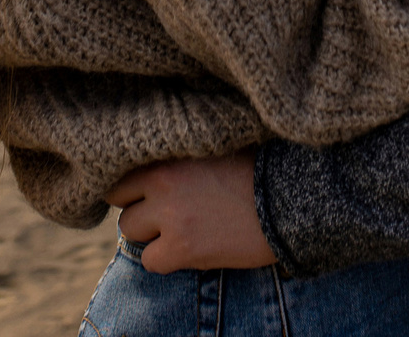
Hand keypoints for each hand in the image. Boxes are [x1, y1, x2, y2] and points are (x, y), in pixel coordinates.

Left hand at [107, 154, 275, 273]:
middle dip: (140, 210)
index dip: (134, 187)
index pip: (122, 175)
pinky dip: (164, 259)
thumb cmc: (257, 170)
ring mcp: (170, 218)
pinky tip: (186, 251)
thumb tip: (161, 160)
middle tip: (165, 214)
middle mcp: (162, 184)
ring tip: (178, 231)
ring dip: (150, 234)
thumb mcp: (214, 147)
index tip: (147, 194)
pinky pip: (150, 261)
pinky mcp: (182, 249)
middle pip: (122, 205)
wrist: (287, 202)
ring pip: (130, 232)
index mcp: (169, 156)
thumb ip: (181, 153)